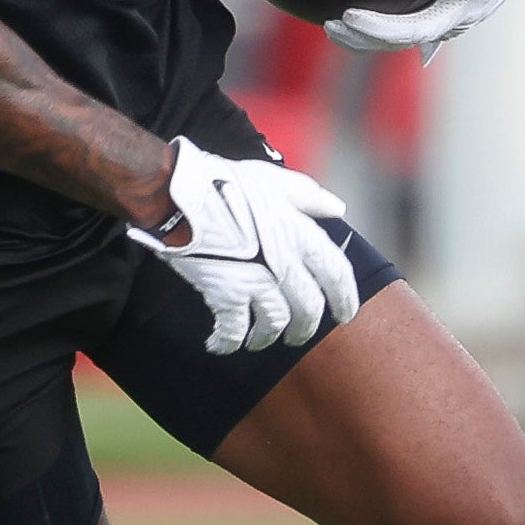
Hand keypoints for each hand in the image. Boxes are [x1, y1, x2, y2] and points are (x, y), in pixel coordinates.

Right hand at [126, 138, 357, 354]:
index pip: (336, 272)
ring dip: (268, 337)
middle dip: (306, 327)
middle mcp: (283, 260)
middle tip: (299, 336)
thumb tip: (337, 209)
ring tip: (260, 341)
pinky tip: (221, 344)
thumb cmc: (224, 182)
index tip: (346, 314)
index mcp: (298, 232)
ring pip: (276, 323)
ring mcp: (256, 279)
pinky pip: (234, 329)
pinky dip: (228, 341)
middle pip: (308, 306)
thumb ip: (308, 196)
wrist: (179, 195)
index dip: (345, 297)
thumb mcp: (273, 179)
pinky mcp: (226, 293)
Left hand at [325, 0, 516, 61]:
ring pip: (405, 43)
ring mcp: (446, 26)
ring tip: (331, 27)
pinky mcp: (428, 33)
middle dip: (387, 26)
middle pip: (426, 25)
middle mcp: (464, 8)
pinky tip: (335, 33)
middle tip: (350, 15)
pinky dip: (367, 42)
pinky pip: (396, 43)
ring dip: (367, 41)